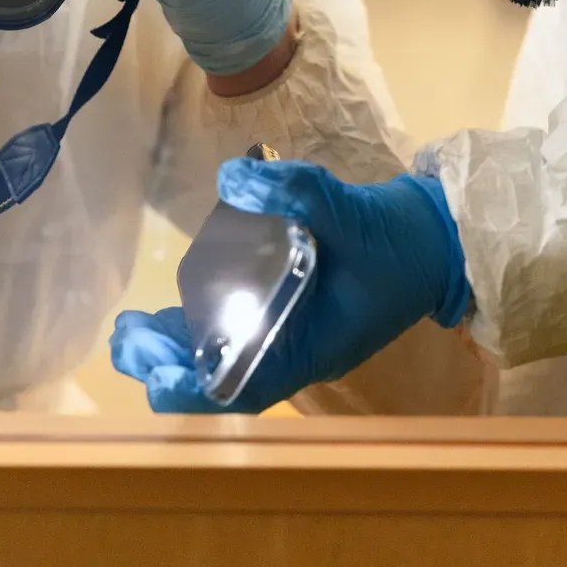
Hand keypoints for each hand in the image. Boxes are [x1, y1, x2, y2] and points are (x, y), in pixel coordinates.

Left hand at [110, 162, 471, 412]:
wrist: (441, 237)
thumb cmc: (399, 240)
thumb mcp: (350, 213)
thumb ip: (295, 191)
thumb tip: (232, 176)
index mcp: (310, 348)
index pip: (244, 391)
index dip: (192, 390)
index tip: (150, 374)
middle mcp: (296, 350)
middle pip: (222, 376)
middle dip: (171, 363)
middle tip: (125, 340)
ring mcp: (295, 333)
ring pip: (226, 355)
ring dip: (180, 345)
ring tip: (134, 329)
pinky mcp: (294, 310)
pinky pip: (240, 329)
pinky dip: (205, 321)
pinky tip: (179, 300)